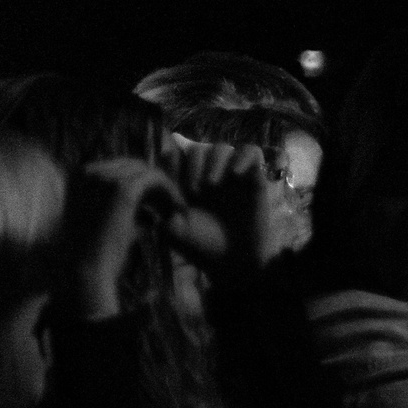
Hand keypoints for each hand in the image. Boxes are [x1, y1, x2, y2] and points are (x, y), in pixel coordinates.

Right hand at [63, 160, 180, 320]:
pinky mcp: (121, 188)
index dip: (142, 184)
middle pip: (132, 166)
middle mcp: (87, 171)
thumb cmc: (97, 253)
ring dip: (165, 188)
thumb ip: (124, 209)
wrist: (88, 270)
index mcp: (78, 176)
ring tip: (177, 208)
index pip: (118, 169)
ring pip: (145, 171)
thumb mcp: (107, 222)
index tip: (160, 202)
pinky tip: (179, 208)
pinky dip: (170, 191)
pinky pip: (155, 179)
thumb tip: (149, 212)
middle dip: (155, 183)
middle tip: (173, 203)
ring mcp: (103, 177)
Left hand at [159, 139, 281, 277]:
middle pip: (198, 149)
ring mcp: (232, 176)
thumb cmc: (202, 246)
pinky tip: (235, 174)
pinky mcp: (255, 177)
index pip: (176, 155)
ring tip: (211, 183)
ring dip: (214, 160)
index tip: (174, 184)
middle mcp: (209, 176)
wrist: (233, 260)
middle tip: (194, 189)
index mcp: (187, 183)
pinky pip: (252, 152)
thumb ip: (159, 205)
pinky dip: (243, 157)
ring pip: (222, 147)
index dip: (173, 163)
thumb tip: (152, 182)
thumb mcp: (172, 227)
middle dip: (193, 165)